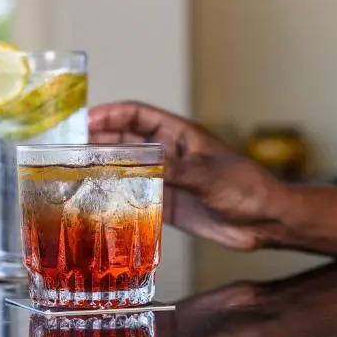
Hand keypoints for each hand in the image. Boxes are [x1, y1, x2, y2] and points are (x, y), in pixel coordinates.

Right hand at [89, 101, 289, 249]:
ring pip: (127, 169)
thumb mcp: (208, 176)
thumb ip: (174, 170)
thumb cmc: (247, 188)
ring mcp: (168, 178)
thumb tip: (140, 165)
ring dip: (105, 170)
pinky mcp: (169, 204)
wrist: (265, 222)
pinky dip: (117, 197)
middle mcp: (170, 154)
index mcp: (180, 135)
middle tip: (71, 151)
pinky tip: (99, 203)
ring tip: (77, 175)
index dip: (111, 115)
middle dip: (99, 142)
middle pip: (126, 141)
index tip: (85, 121)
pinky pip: (136, 196)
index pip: (138, 116)